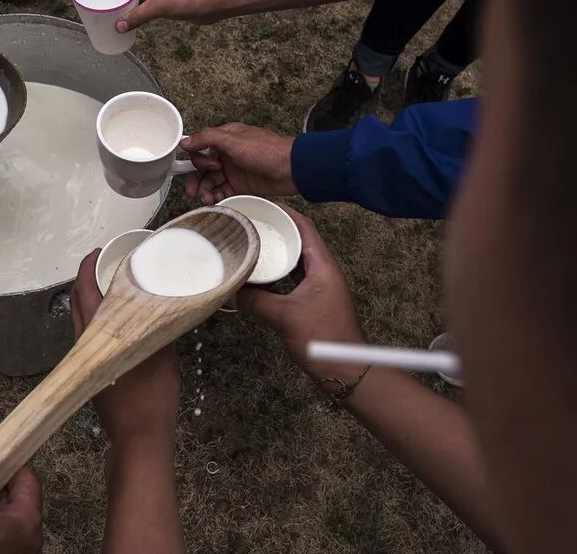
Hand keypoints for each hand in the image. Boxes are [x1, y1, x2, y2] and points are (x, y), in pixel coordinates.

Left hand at [71, 250, 179, 444]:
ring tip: (117, 288)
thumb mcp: (163, 355)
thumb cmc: (151, 396)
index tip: (99, 251)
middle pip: (78, 302)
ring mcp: (84, 360)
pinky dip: (99, 319)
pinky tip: (119, 320)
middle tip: (111, 265)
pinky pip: (89, 335)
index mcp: (98, 333)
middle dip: (89, 279)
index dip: (87, 266)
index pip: (83, 290)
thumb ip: (162, 327)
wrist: (138, 437)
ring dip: (93, 299)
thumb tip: (168, 303)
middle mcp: (84, 343)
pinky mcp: (90, 372)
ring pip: (82, 320)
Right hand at [180, 123, 296, 203]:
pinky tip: (214, 201)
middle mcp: (228, 154)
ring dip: (205, 190)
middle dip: (196, 179)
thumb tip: (186, 141)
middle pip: (203, 168)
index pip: (200, 148)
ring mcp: (234, 170)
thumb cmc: (269, 151)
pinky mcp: (241, 185)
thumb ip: (208, 138)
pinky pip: (222, 192)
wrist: (292, 170)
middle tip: (193, 191)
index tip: (203, 167)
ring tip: (206, 199)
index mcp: (225, 139)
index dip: (197, 160)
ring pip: (211, 181)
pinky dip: (216, 197)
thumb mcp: (235, 140)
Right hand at [235, 208, 365, 385]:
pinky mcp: (313, 302)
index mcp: (323, 266)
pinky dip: (276, 273)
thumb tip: (229, 291)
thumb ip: (255, 300)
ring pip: (295, 260)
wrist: (346, 371)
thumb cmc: (322, 338)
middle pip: (299, 240)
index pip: (304, 227)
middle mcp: (323, 271)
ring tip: (250, 244)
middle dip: (275, 230)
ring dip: (275, 252)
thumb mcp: (284, 316)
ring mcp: (319, 287)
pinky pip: (292, 278)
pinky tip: (258, 276)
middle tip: (249, 223)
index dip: (285, 212)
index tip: (261, 204)